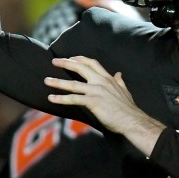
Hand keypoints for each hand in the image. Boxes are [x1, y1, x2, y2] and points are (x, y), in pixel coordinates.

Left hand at [45, 56, 164, 155]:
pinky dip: (61, 99)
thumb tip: (119, 74)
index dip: (80, 59)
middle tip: (54, 61)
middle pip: (80, 68)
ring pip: (73, 84)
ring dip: (58, 82)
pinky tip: (51, 98)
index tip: (71, 58)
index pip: (92, 63)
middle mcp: (100, 81)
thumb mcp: (124, 90)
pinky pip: (73, 99)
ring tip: (46, 81)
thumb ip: (120, 81)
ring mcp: (96, 91)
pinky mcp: (92, 102)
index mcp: (108, 78)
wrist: (131, 120)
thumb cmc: (128, 108)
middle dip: (66, 63)